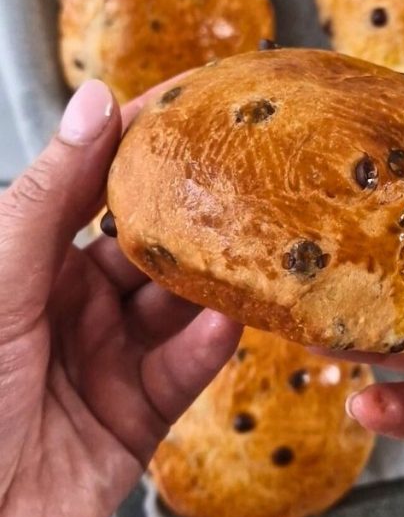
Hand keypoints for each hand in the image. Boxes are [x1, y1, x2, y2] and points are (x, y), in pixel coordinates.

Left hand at [0, 80, 239, 516]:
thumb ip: (52, 195)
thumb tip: (94, 102)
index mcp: (31, 261)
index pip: (98, 187)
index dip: (142, 145)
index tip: (193, 107)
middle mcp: (75, 304)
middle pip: (152, 246)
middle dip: (197, 215)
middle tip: (251, 180)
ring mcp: (110, 357)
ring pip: (178, 305)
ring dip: (213, 281)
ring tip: (259, 248)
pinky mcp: (139, 414)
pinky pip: (183, 369)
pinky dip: (206, 346)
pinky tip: (227, 322)